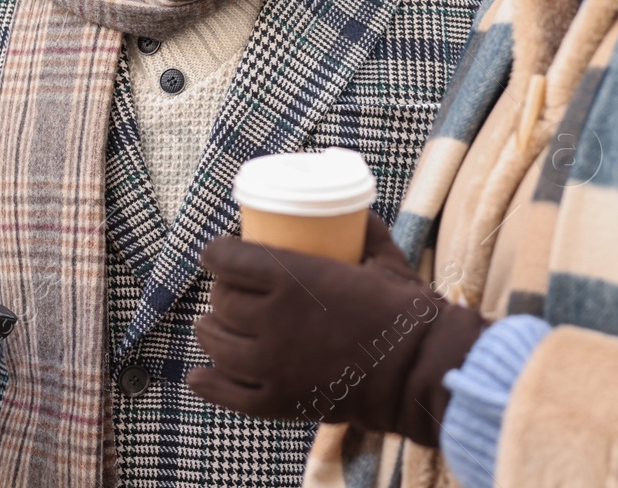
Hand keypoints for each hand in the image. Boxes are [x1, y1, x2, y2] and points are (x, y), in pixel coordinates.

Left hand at [189, 214, 484, 446]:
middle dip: (220, 293)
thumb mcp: (384, 260)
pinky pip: (226, 393)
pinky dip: (207, 382)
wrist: (419, 371)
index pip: (228, 260)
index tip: (216, 252)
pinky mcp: (277, 401)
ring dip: (210, 330)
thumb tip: (356, 216)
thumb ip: (366, 232)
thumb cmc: (405, 310)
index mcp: (291, 279)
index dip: (216, 253)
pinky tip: (199, 375)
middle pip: (222, 302)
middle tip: (230, 291)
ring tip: (214, 326)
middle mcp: (271, 321)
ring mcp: (271, 365)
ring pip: (217, 343)